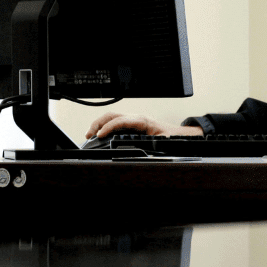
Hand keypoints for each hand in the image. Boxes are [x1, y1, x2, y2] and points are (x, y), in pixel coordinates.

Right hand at [85, 112, 202, 138]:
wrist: (177, 134)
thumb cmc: (171, 136)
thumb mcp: (163, 142)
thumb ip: (153, 145)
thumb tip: (145, 151)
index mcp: (142, 121)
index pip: (121, 120)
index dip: (109, 127)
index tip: (100, 135)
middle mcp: (136, 118)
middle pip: (112, 115)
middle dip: (98, 124)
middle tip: (89, 135)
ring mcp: (133, 120)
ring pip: (112, 117)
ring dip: (100, 124)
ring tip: (90, 135)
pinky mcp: (132, 124)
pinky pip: (115, 122)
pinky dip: (105, 126)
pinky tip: (100, 134)